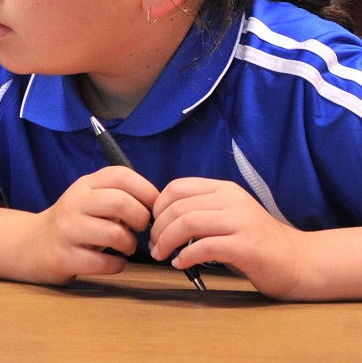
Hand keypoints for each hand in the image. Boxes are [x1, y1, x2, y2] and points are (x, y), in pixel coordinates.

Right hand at [14, 166, 157, 284]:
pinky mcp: (65, 257)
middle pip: (121, 202)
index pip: (121, 175)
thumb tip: (158, 206)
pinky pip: (106, 263)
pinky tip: (113, 261)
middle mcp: (73, 203)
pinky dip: (118, 264)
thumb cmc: (75, 222)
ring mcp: (67, 230)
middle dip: (142, 219)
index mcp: (84, 185)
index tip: (153, 207)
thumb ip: (119, 196)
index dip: (147, 190)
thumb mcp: (91, 200)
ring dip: (130, 244)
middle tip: (141, 228)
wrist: (33, 244)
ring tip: (126, 246)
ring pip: (116, 234)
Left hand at [151, 177, 311, 298]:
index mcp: (225, 190)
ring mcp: (241, 222)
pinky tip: (180, 264)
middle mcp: (233, 201)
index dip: (157, 206)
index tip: (152, 225)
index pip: (178, 187)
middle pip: (178, 207)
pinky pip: (205, 247)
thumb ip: (200, 212)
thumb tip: (159, 220)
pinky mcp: (247, 246)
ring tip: (162, 255)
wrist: (299, 261)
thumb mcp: (227, 217)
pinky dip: (186, 256)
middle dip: (158, 228)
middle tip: (154, 246)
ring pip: (188, 223)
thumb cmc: (256, 243)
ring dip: (167, 241)